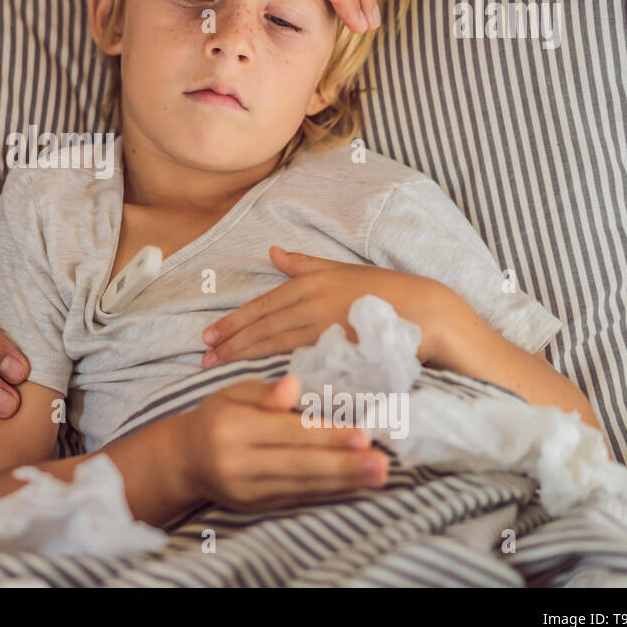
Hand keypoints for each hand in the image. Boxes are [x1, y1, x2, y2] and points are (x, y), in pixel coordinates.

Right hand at [176, 375, 387, 511]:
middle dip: (343, 466)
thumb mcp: (232, 393)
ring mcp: (246, 490)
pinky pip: (296, 500)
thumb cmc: (216, 418)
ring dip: (343, 483)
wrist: (183, 460)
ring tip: (377, 476)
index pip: (287, 432)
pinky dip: (327, 494)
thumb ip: (264, 392)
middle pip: (298, 465)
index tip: (361, 436)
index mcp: (232, 428)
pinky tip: (352, 487)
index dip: (325, 436)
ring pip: (301, 487)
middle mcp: (238, 463)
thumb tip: (294, 385)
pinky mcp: (254, 507)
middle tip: (381, 464)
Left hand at [201, 246, 453, 366]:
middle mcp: (311, 301)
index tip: (209, 337)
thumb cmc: (382, 290)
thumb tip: (273, 252)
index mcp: (309, 283)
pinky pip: (298, 356)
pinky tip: (257, 374)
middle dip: (231, 342)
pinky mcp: (337, 345)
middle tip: (204, 357)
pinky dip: (274, 365)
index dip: (233, 323)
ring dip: (244, 355)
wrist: (422, 311)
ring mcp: (323, 324)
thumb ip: (304, 264)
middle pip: (262, 326)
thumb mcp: (340, 269)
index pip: (261, 307)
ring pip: (274, 342)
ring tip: (220, 367)